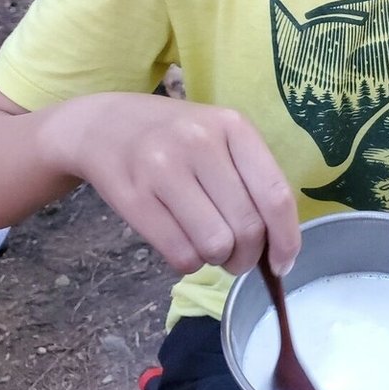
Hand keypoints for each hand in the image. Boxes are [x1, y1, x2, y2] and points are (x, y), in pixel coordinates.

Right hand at [45, 92, 298, 276]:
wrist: (102, 125)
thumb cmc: (175, 137)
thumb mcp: (219, 137)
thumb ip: (251, 180)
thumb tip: (279, 248)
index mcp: (233, 127)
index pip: (276, 195)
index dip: (286, 240)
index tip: (282, 264)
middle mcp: (201, 143)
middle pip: (247, 227)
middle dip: (247, 257)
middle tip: (236, 257)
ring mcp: (163, 168)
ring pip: (215, 245)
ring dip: (217, 259)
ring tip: (208, 246)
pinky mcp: (133, 197)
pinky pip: (180, 254)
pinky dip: (188, 262)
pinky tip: (183, 244)